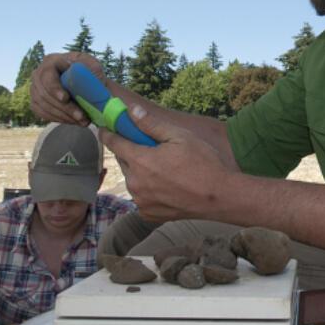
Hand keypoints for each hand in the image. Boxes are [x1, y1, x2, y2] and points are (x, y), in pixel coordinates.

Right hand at [30, 52, 101, 124]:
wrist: (86, 84)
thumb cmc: (90, 73)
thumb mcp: (94, 67)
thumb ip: (89, 69)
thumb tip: (81, 77)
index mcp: (52, 61)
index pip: (47, 74)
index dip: (54, 88)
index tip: (66, 98)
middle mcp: (39, 74)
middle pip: (45, 93)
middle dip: (64, 107)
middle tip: (80, 116)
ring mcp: (36, 88)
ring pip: (43, 105)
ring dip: (63, 115)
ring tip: (82, 120)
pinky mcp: (36, 101)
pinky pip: (42, 112)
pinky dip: (58, 119)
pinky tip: (73, 121)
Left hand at [99, 104, 232, 222]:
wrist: (219, 197)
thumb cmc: (202, 164)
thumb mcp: (179, 136)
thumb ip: (152, 123)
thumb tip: (132, 110)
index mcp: (140, 161)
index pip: (114, 143)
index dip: (108, 133)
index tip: (105, 127)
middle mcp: (135, 183)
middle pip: (124, 161)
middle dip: (132, 152)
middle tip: (149, 148)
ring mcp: (140, 201)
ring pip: (133, 180)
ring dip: (140, 172)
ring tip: (164, 169)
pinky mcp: (148, 214)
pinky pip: (141, 196)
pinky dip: (148, 189)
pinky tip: (166, 185)